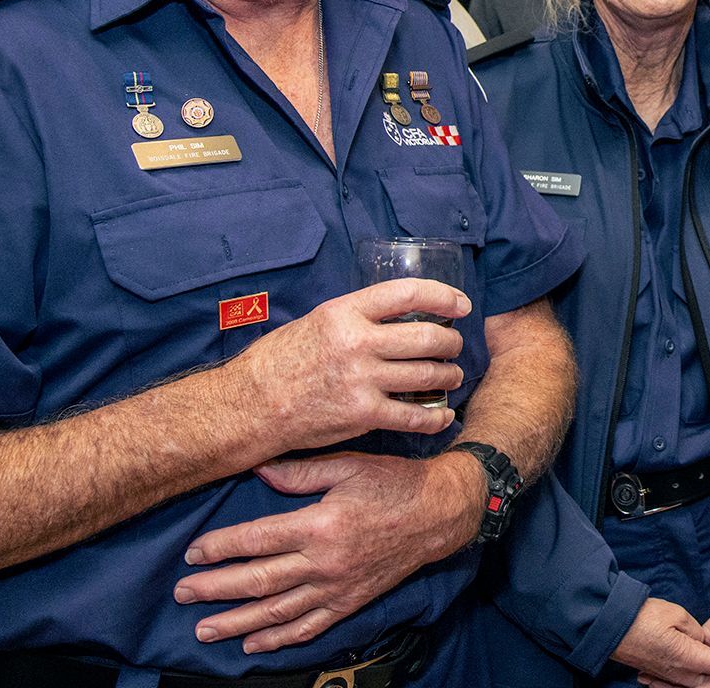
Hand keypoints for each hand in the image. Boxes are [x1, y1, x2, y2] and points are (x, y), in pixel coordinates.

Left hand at [174, 449, 481, 653]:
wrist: (439, 514)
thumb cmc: (394, 482)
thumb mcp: (349, 466)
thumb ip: (302, 472)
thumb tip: (259, 470)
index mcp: (320, 524)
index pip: (257, 540)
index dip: (221, 548)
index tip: (193, 554)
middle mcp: (324, 562)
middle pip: (258, 580)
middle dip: (215, 588)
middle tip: (183, 594)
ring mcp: (337, 587)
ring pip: (278, 611)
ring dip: (237, 622)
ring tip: (204, 629)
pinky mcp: (350, 601)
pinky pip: (309, 626)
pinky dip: (279, 639)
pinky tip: (253, 644)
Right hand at [231, 278, 469, 451]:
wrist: (249, 406)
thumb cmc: (280, 361)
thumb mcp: (317, 321)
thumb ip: (357, 316)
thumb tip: (399, 314)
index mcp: (345, 311)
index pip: (408, 293)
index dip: (443, 296)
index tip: (461, 304)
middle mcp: (357, 342)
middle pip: (427, 337)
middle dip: (451, 343)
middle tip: (454, 347)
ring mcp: (361, 380)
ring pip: (426, 375)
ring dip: (448, 376)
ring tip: (451, 376)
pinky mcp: (362, 415)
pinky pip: (413, 416)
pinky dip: (434, 416)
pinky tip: (442, 415)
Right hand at [612, 597, 709, 687]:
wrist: (609, 627)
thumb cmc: (641, 617)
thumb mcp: (677, 615)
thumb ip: (699, 631)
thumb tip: (706, 642)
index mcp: (689, 659)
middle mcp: (683, 674)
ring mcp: (673, 677)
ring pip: (709, 686)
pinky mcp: (666, 675)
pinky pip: (694, 683)